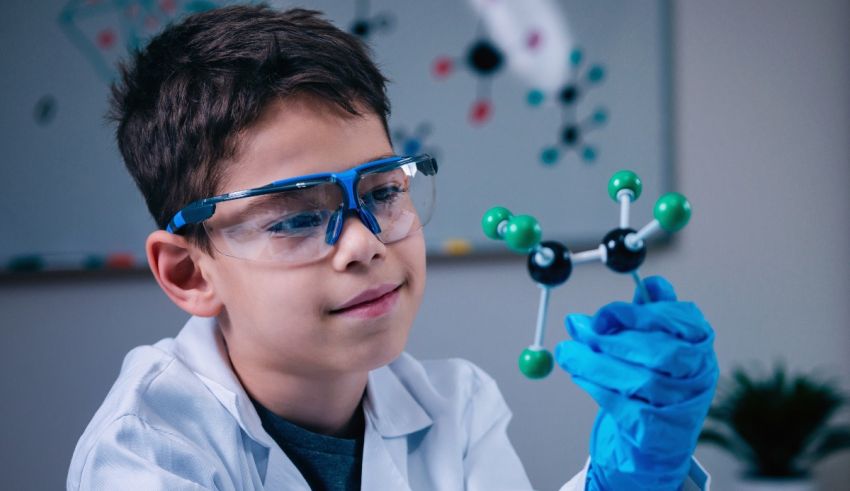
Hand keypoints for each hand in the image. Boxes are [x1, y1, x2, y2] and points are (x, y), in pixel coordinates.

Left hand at [555, 276, 717, 490]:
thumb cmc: (654, 376)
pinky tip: (579, 375)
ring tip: (567, 352)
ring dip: (595, 362)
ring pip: (640, 380)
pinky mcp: (661, 431)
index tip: (602, 314)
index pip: (678, 320)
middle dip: (612, 339)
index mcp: (700, 341)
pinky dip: (598, 388)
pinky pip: (626, 407)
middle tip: (577, 328)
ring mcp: (684, 405)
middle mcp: (700, 373)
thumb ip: (647, 311)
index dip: (637, 314)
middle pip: (659, 352)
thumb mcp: (654, 337)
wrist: (658, 436)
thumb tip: (649, 282)